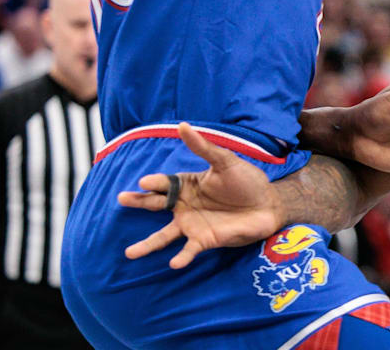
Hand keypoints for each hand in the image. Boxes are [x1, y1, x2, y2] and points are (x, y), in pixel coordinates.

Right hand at [117, 123, 282, 268]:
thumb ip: (203, 147)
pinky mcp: (205, 240)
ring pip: (164, 236)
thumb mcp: (225, 161)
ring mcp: (193, 224)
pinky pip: (189, 250)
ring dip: (147, 245)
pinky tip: (173, 263)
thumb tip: (182, 125)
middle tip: (121, 199)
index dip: (155, 182)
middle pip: (156, 205)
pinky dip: (181, 257)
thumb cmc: (247, 181)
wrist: (268, 205)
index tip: (144, 182)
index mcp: (187, 185)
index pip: (165, 183)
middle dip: (138, 202)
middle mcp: (185, 206)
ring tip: (130, 253)